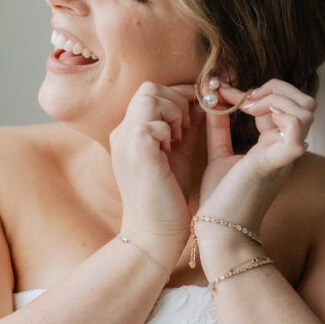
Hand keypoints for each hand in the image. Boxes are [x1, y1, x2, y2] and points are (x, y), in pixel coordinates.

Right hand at [109, 80, 201, 265]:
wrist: (154, 234)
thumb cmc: (167, 199)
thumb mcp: (178, 153)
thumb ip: (186, 127)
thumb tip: (203, 102)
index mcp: (129, 133)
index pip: (151, 92)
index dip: (178, 97)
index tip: (196, 115)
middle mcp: (121, 132)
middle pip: (150, 88)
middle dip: (177, 103)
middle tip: (187, 131)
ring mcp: (125, 140)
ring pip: (151, 97)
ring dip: (174, 114)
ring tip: (179, 140)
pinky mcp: (136, 150)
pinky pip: (155, 121)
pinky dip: (171, 131)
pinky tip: (172, 152)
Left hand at [192, 78, 315, 253]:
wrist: (219, 231)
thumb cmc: (221, 200)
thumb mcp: (220, 155)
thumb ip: (220, 129)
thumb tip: (214, 102)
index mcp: (275, 147)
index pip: (285, 105)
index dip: (259, 91)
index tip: (226, 92)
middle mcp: (286, 149)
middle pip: (305, 103)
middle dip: (276, 89)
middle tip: (246, 99)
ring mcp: (284, 156)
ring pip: (306, 110)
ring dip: (277, 98)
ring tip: (249, 106)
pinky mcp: (275, 163)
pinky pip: (295, 132)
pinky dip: (280, 114)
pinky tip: (254, 115)